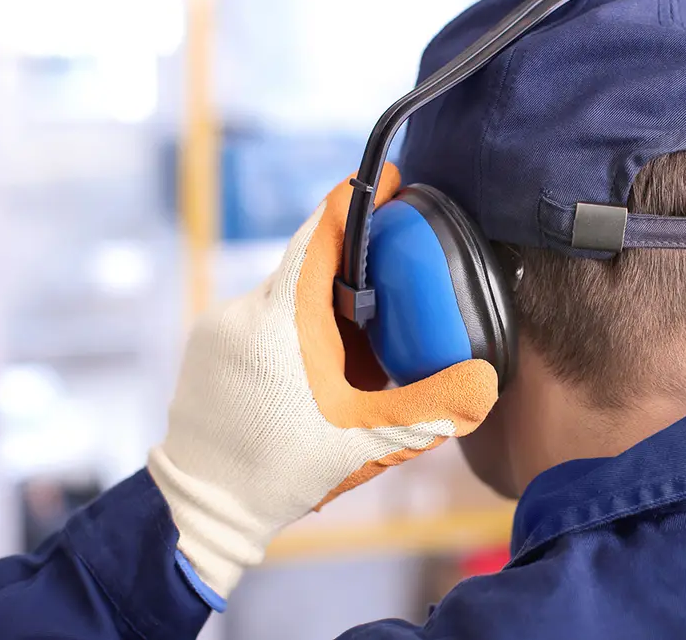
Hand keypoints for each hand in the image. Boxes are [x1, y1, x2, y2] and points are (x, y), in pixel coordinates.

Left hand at [147, 164, 498, 599]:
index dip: (357, 200)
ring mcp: (219, 324)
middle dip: (352, 275)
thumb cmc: (280, 471)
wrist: (199, 509)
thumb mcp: (366, 444)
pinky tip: (312, 371)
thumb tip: (486, 380)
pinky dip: (292, 328)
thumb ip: (431, 409)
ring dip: (321, 309)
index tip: (385, 177)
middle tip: (394, 294)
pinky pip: (261, 316)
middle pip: (309, 266)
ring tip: (354, 351)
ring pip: (285, 294)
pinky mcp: (207, 344)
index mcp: (284, 319)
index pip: (322, 234)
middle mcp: (245, 309)